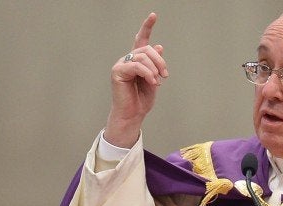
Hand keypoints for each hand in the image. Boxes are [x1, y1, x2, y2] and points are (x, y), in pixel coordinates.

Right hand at [104, 12, 168, 147]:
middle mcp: (128, 59)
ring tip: (157, 81)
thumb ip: (155, 64)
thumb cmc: (142, 100)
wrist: (133, 114)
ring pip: (143, 56)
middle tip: (165, 75)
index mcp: (137, 60)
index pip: (141, 39)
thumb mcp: (154, 79)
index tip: (153, 15)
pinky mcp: (117, 71)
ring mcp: (121, 64)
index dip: (147, 26)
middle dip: (160, 61)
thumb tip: (159, 46)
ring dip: (155, 69)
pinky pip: (137, 66)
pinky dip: (148, 73)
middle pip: (147, 49)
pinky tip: (153, 82)